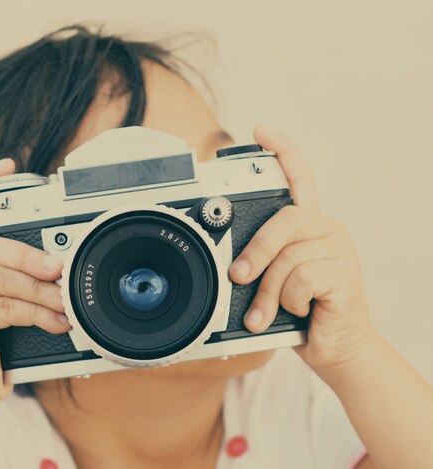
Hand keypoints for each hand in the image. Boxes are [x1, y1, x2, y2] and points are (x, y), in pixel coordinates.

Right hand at [0, 159, 70, 403]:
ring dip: (41, 290)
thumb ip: (18, 280)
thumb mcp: (2, 303)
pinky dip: (37, 314)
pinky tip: (56, 322)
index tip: (7, 164)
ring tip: (65, 301)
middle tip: (58, 267)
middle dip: (29, 254)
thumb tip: (59, 265)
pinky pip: (6, 307)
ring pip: (2, 278)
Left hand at [228, 127, 375, 374]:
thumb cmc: (299, 312)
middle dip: (254, 252)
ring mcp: (338, 250)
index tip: (260, 131)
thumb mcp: (272, 282)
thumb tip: (230, 264)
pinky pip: (301, 280)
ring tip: (268, 312)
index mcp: (307, 228)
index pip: (299, 179)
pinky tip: (300, 311)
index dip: (282, 152)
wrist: (334, 348)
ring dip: (268, 293)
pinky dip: (290, 302)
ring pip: (287, 258)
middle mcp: (325, 231)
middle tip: (238, 276)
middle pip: (284, 221)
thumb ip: (260, 263)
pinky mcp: (345, 275)